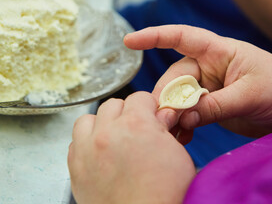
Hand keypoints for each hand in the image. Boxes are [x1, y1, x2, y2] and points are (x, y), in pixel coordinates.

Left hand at [68, 92, 195, 203]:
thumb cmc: (164, 195)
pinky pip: (75, 142)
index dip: (149, 107)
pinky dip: (87, 143)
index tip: (152, 115)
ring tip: (113, 137)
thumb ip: (165, 128)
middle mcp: (108, 133)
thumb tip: (162, 115)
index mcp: (136, 124)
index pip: (139, 97)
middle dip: (127, 113)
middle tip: (136, 128)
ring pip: (88, 119)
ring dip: (101, 123)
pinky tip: (100, 154)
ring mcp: (88, 150)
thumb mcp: (176, 153)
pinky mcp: (76, 169)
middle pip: (113, 105)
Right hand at [124, 25, 271, 138]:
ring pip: (178, 98)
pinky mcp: (211, 106)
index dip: (154, 36)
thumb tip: (182, 115)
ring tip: (173, 133)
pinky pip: (188, 113)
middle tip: (165, 120)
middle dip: (166, 98)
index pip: (183, 37)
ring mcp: (209, 88)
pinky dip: (182, 125)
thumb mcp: (250, 95)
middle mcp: (211, 67)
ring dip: (172, 115)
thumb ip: (214, 105)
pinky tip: (182, 137)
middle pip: (175, 78)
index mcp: (220, 52)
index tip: (129, 41)